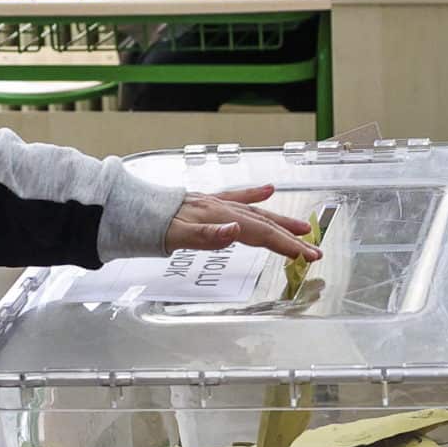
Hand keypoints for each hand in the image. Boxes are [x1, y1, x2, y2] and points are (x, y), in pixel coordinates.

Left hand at [164, 182, 318, 261]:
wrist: (133, 208)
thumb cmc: (153, 226)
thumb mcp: (175, 236)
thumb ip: (207, 235)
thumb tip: (236, 230)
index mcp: (219, 218)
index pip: (260, 233)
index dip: (286, 245)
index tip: (308, 255)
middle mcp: (222, 209)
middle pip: (263, 224)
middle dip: (291, 237)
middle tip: (315, 250)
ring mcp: (217, 205)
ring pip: (255, 212)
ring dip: (280, 220)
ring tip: (303, 226)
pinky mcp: (209, 203)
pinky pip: (237, 198)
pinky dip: (254, 195)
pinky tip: (268, 191)